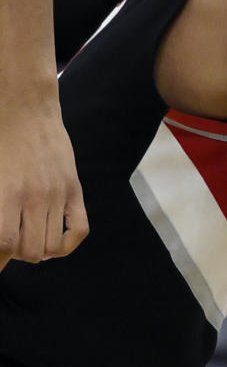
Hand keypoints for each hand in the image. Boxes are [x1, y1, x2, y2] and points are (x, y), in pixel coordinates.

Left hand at [0, 103, 87, 269]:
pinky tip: (54, 240)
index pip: (5, 244)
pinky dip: (67, 244)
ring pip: (52, 245)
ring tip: (29, 239)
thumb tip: (0, 238)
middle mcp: (35, 198)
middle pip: (30, 250)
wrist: (25, 110)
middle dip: (18, 254)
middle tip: (11, 241)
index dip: (0, 256)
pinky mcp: (74, 189)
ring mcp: (58, 194)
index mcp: (7, 194)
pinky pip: (79, 229)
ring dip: (38, 250)